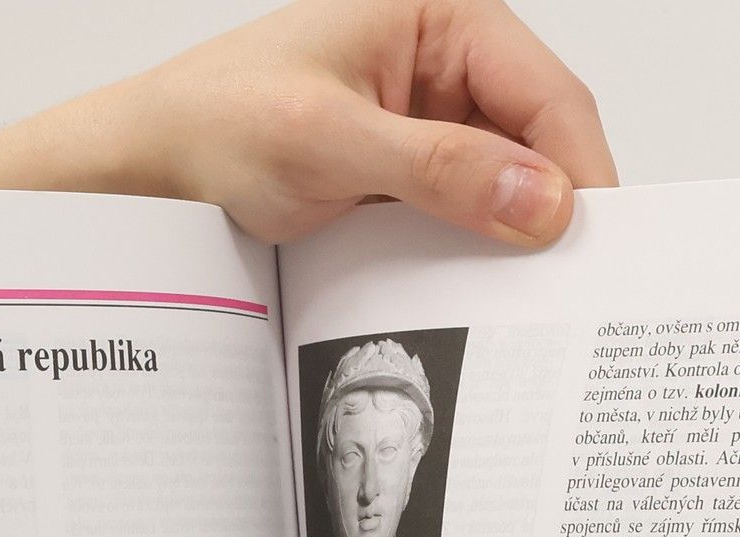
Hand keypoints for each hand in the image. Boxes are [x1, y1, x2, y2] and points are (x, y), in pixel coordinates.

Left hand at [0, 0, 616, 245]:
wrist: (142, 175)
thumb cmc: (211, 129)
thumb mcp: (328, 145)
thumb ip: (439, 169)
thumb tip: (542, 200)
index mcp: (438, 16)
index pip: (547, 95)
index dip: (582, 172)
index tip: (597, 248)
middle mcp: (442, 66)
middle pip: (539, 143)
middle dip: (556, 211)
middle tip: (576, 292)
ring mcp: (425, 128)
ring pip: (506, 189)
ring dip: (515, 243)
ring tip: (532, 305)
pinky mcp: (404, 182)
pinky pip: (464, 221)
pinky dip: (475, 259)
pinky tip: (478, 299)